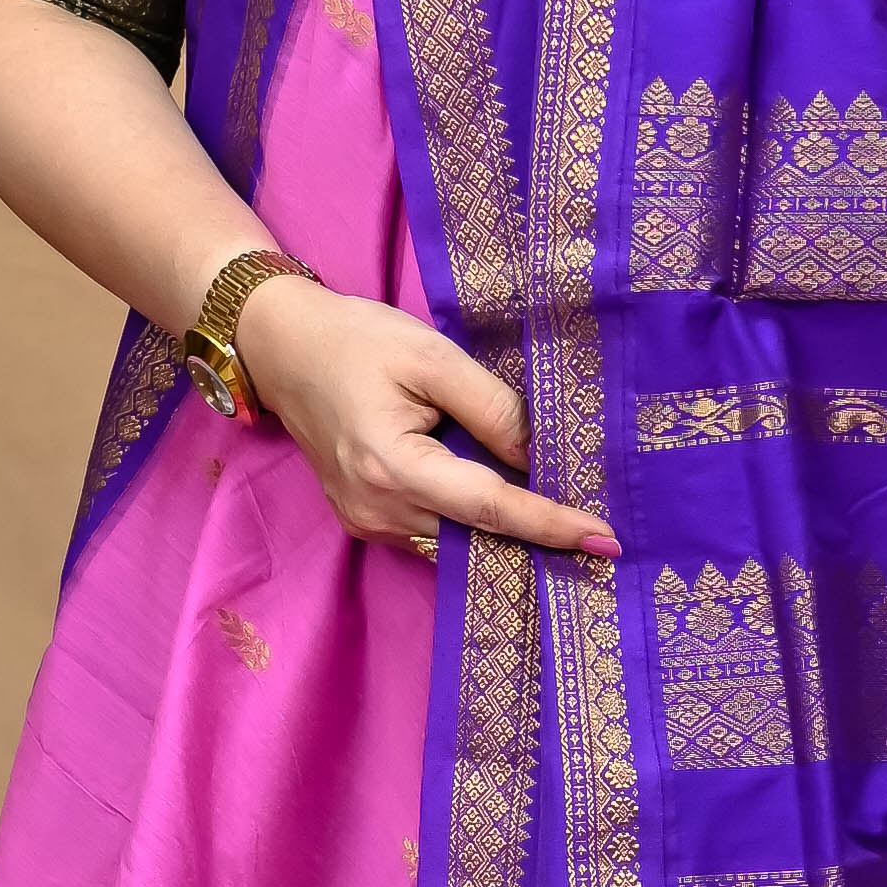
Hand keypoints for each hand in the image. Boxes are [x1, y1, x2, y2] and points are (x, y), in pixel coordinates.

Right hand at [232, 275, 615, 563]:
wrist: (283, 349)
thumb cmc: (357, 342)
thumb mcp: (432, 358)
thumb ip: (492, 408)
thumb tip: (540, 457)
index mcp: (393, 467)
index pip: (491, 507)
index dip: (551, 524)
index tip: (604, 539)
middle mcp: (378, 510)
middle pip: (477, 537)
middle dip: (537, 536)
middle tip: (599, 533)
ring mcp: (367, 523)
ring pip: (457, 545)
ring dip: (506, 536)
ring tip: (563, 523)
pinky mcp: (365, 521)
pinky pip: (433, 538)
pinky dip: (472, 529)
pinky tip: (509, 513)